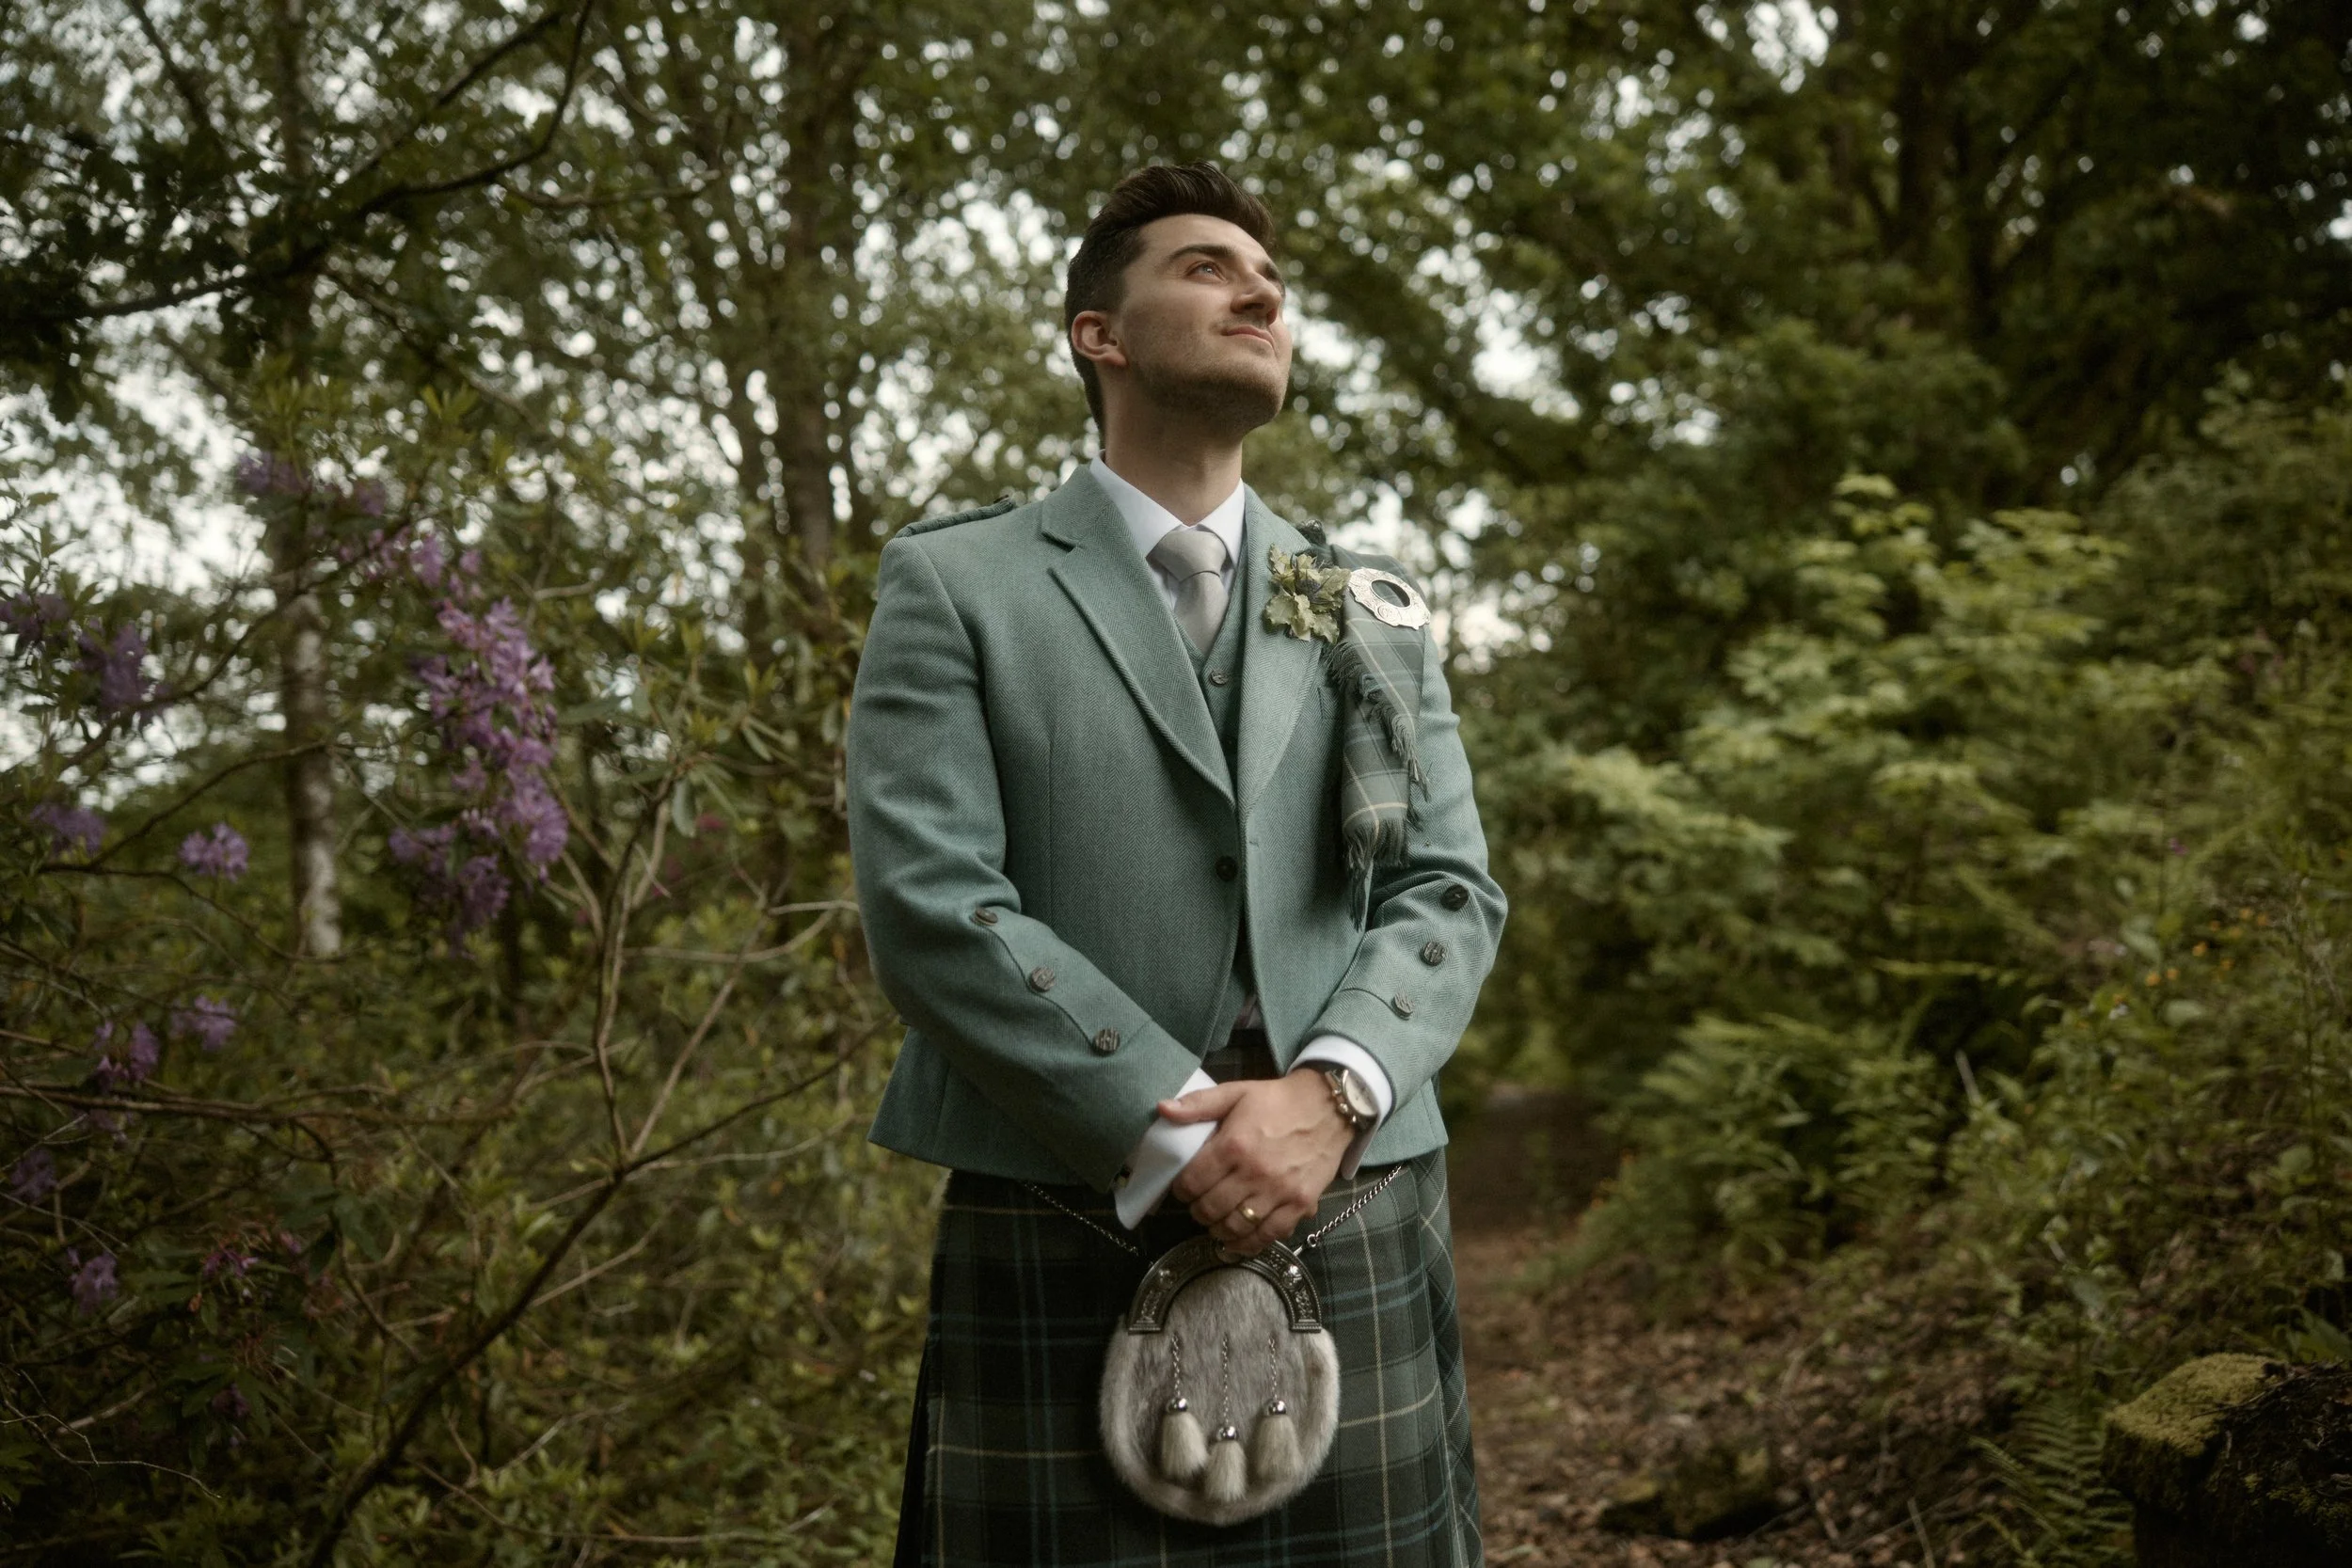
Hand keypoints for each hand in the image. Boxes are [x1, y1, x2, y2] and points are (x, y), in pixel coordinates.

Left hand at [1160, 1068, 1352, 1255]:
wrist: (1330, 1106)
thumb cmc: (1278, 1100)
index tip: (1183, 1189)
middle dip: (1197, 1211)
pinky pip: (1269, 1235)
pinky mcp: (1300, 1204)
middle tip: (1199, 1206)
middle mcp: (1254, 1172)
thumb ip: (1198, 1104)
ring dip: (1218, 1230)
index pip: (1193, 1182)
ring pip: (1236, 1227)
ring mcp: (1279, 1192)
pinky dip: (1249, 1244)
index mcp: (1234, 1145)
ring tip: (1215, 1223)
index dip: (1181, 1190)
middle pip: (1211, 1209)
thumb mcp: (1236, 1092)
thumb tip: (1162, 1109)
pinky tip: (1238, 1242)